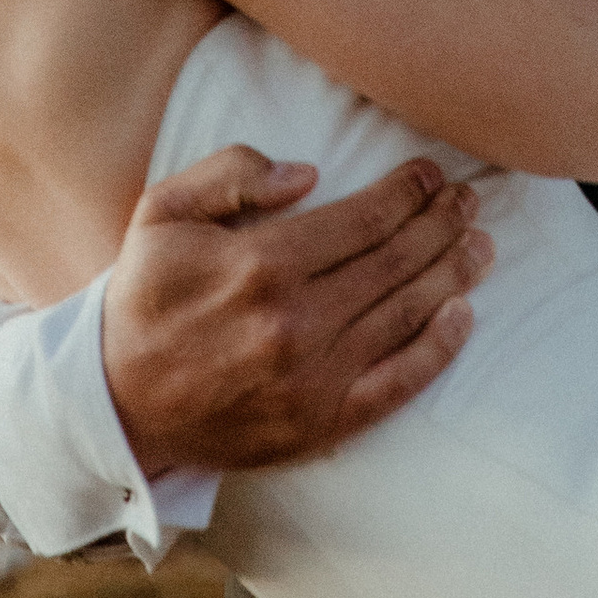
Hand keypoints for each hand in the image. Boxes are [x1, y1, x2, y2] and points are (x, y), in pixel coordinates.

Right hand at [101, 142, 492, 481]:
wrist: (117, 403)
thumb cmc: (144, 298)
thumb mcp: (162, 212)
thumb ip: (230, 174)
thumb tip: (308, 174)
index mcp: (261, 263)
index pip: (363, 219)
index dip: (407, 192)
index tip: (431, 174)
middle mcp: (296, 320)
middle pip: (395, 262)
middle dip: (439, 224)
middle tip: (468, 201)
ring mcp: (314, 377)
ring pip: (405, 315)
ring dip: (452, 274)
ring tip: (480, 245)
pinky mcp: (322, 424)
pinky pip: (398, 384)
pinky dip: (439, 349)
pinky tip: (464, 315)